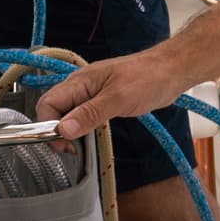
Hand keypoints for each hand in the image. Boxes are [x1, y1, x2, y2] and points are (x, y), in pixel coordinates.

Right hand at [37, 49, 190, 141]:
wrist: (171, 71)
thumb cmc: (148, 79)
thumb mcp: (118, 98)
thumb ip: (90, 113)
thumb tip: (63, 130)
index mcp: (80, 81)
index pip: (48, 103)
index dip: (48, 126)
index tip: (64, 144)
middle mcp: (81, 86)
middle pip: (54, 110)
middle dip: (56, 131)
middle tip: (72, 149)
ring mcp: (92, 93)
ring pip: (68, 114)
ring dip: (69, 131)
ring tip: (79, 148)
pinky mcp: (103, 100)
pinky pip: (83, 115)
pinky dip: (81, 128)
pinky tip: (89, 138)